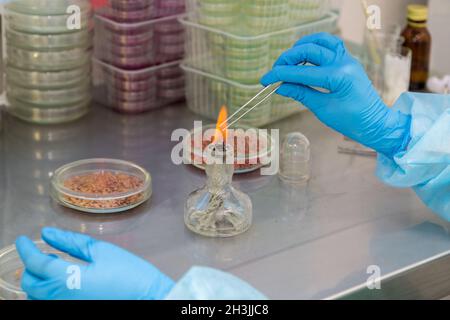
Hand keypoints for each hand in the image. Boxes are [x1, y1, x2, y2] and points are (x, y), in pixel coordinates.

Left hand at [16, 228, 173, 299]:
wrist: (150, 298)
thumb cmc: (131, 274)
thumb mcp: (103, 252)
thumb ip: (72, 242)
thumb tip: (47, 234)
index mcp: (69, 281)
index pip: (37, 264)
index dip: (26, 249)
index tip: (23, 239)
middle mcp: (63, 299)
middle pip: (31, 284)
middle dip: (30, 267)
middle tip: (42, 252)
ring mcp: (68, 306)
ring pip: (38, 297)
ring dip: (39, 280)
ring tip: (54, 265)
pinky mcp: (76, 309)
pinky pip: (51, 302)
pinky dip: (49, 291)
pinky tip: (64, 280)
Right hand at [261, 33, 410, 157]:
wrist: (376, 123)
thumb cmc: (351, 121)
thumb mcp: (322, 109)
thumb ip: (300, 93)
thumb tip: (280, 87)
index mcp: (338, 76)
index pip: (301, 71)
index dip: (280, 74)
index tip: (265, 80)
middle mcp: (344, 62)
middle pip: (308, 50)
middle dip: (287, 59)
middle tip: (274, 72)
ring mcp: (348, 59)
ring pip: (320, 41)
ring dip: (301, 47)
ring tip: (288, 60)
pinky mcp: (348, 60)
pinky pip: (330, 45)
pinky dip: (315, 46)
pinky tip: (304, 55)